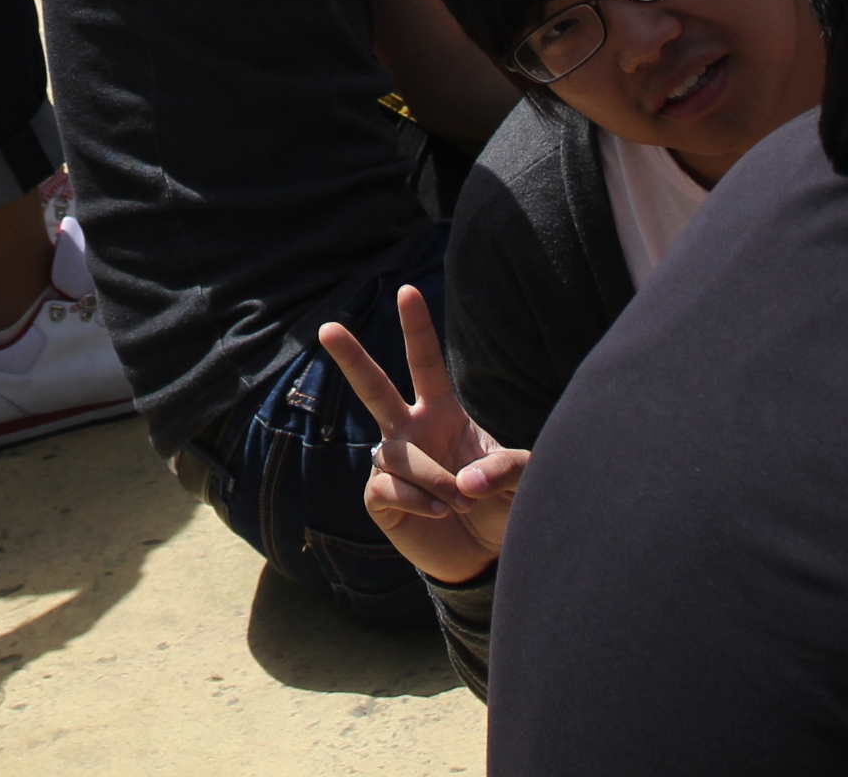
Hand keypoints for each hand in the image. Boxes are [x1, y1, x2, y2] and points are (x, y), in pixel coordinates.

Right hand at [316, 285, 527, 585]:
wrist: (482, 556)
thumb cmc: (499, 505)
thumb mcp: (519, 482)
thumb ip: (507, 471)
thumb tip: (465, 480)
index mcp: (442, 412)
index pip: (426, 363)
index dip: (417, 328)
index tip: (408, 291)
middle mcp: (410, 430)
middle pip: (374, 388)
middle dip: (351, 358)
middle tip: (328, 328)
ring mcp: (391, 464)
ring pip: (397, 453)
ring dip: (430, 475)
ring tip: (457, 500)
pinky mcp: (380, 499)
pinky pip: (387, 486)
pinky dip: (417, 499)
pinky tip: (439, 512)